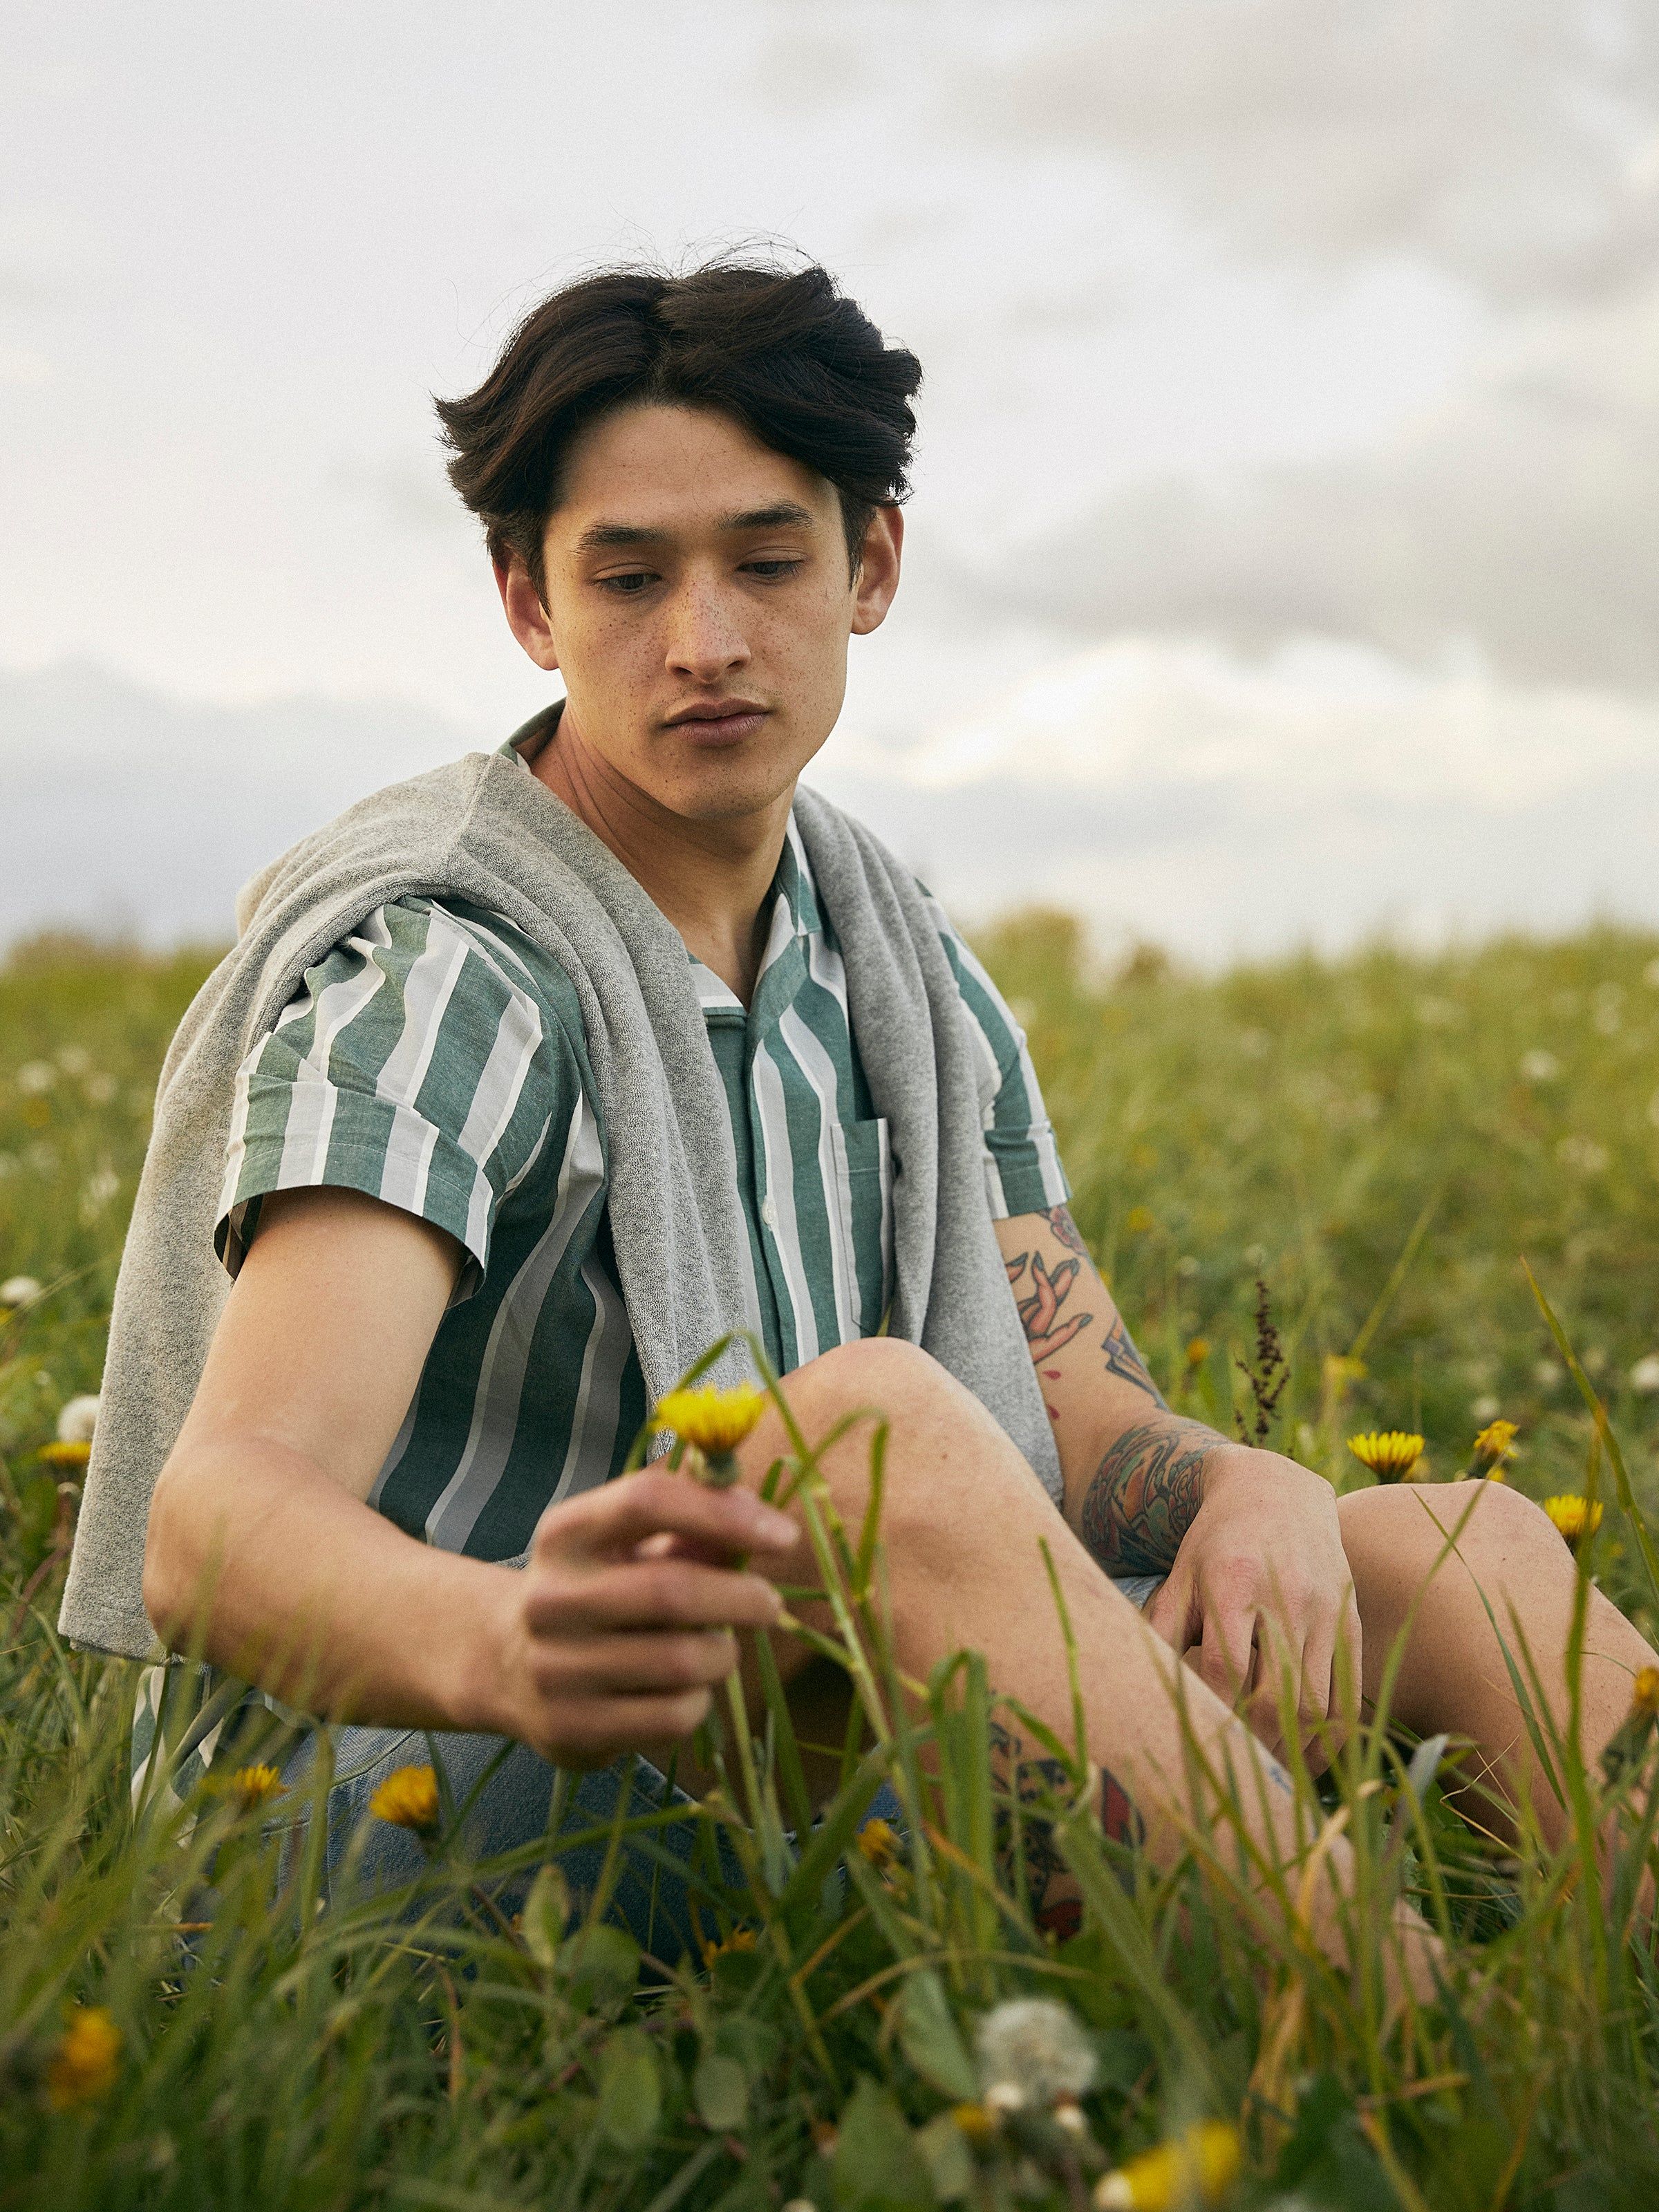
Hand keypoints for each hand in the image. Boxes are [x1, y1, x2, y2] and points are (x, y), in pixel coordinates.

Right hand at [482, 1469, 796, 1767]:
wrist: (505, 1661)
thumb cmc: (597, 1587)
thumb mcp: (629, 1544)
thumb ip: (693, 1526)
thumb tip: (760, 1516)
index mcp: (565, 1533)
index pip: (647, 1501)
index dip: (724, 1514)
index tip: (783, 1535)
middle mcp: (550, 1596)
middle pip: (672, 1591)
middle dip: (741, 1598)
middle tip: (770, 1604)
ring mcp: (554, 1667)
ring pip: (681, 1663)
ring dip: (723, 1654)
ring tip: (721, 1648)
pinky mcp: (568, 1728)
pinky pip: (670, 1718)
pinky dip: (699, 1702)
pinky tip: (688, 1690)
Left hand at [1144, 1447, 1360, 1765]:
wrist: (1278, 1492)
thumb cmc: (1216, 1542)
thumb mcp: (1179, 1576)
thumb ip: (1159, 1630)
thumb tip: (1139, 1689)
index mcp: (1233, 1582)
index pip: (1226, 1666)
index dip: (1212, 1709)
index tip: (1197, 1733)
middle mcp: (1287, 1596)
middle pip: (1278, 1696)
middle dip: (1253, 1743)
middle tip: (1233, 1768)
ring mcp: (1326, 1611)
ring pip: (1318, 1704)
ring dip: (1292, 1749)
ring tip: (1267, 1770)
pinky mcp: (1351, 1623)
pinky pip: (1348, 1694)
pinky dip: (1328, 1734)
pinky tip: (1303, 1752)